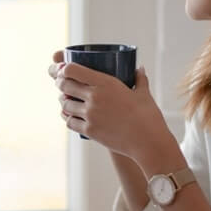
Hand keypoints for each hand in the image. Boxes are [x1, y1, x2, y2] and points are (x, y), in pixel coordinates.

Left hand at [47, 50, 175, 160]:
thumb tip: (140, 69)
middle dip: (62, 84)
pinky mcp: (89, 131)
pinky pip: (70, 122)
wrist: (148, 141)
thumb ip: (140, 79)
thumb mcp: (143, 94)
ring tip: (69, 101)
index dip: (64, 69)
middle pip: (65, 86)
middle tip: (64, 85)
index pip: (72, 70)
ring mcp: (90, 115)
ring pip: (65, 105)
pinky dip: (69, 118)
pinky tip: (72, 117)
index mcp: (106, 83)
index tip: (64, 70)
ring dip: (65, 102)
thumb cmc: (148, 116)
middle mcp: (94, 97)